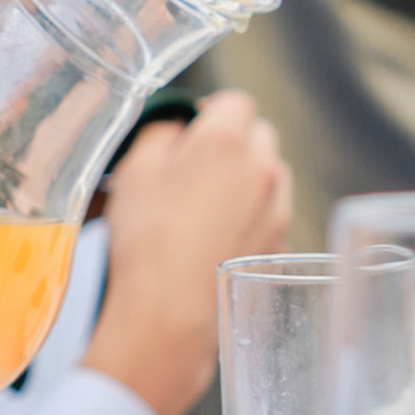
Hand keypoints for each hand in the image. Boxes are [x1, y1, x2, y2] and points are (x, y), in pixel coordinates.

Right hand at [83, 90, 292, 414]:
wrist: (169, 314)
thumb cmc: (146, 239)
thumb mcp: (134, 168)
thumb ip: (160, 131)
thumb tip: (177, 126)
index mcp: (226, 140)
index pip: (235, 100)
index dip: (210, 110)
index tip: (189, 130)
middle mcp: (262, 170)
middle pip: (260, 134)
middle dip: (232, 140)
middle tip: (194, 164)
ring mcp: (277, 210)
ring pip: (272, 173)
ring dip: (246, 176)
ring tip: (207, 201)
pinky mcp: (279, 246)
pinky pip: (271, 213)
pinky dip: (252, 213)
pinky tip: (217, 235)